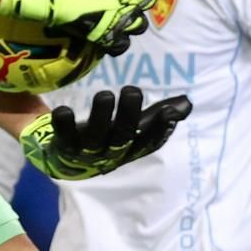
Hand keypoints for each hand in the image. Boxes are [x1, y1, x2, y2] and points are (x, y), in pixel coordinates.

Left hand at [19, 86, 190, 180]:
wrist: (66, 160)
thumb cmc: (107, 138)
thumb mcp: (133, 128)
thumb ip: (156, 116)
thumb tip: (187, 103)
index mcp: (130, 149)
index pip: (149, 142)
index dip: (160, 129)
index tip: (170, 111)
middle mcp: (110, 153)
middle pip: (122, 136)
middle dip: (128, 115)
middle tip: (132, 90)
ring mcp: (86, 152)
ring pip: (95, 136)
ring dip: (100, 116)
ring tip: (105, 94)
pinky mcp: (63, 147)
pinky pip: (63, 137)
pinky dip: (63, 125)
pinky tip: (63, 111)